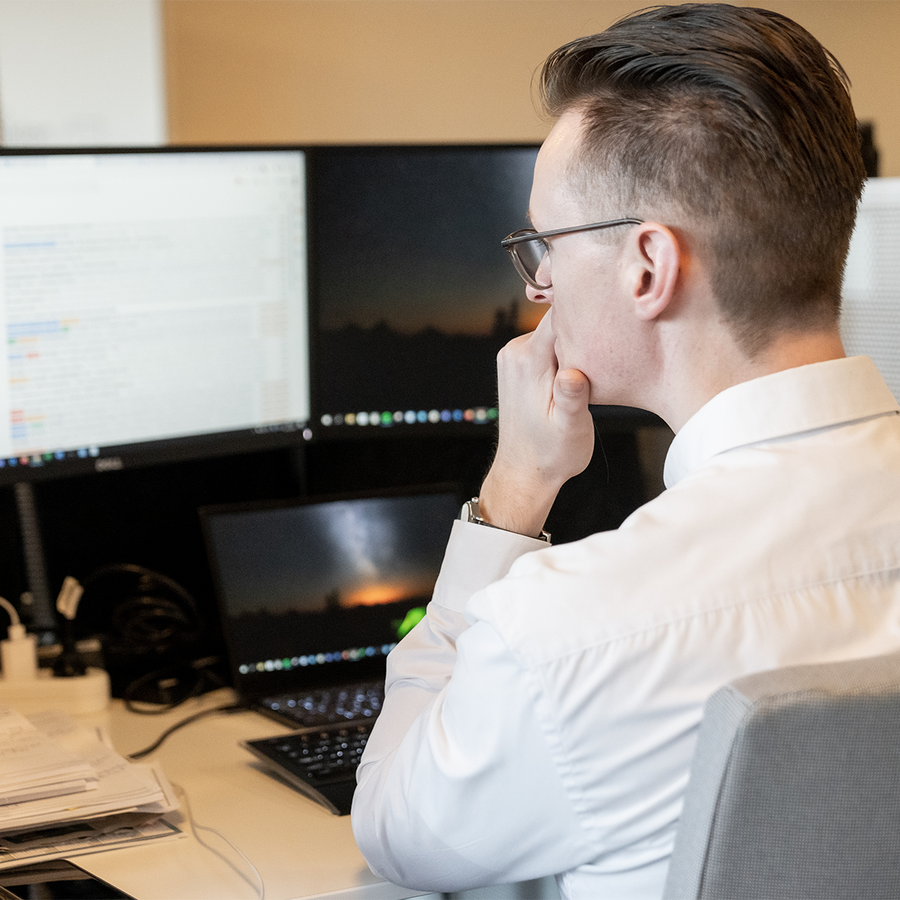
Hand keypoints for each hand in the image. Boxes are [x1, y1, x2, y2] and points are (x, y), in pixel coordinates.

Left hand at [479, 310, 594, 537]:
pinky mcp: (518, 363)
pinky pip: (547, 344)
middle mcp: (516, 351)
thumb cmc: (550, 454)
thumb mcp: (569, 429)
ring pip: (554, 332)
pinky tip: (578, 373)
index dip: (588, 313)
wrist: (524, 471)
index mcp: (529, 360)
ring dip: (575, 344)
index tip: (613, 318)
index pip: (560, 314)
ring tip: (594, 366)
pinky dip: (564, 353)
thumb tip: (573, 373)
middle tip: (610, 348)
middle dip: (584, 331)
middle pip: (558, 320)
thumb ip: (572, 398)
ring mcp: (513, 356)